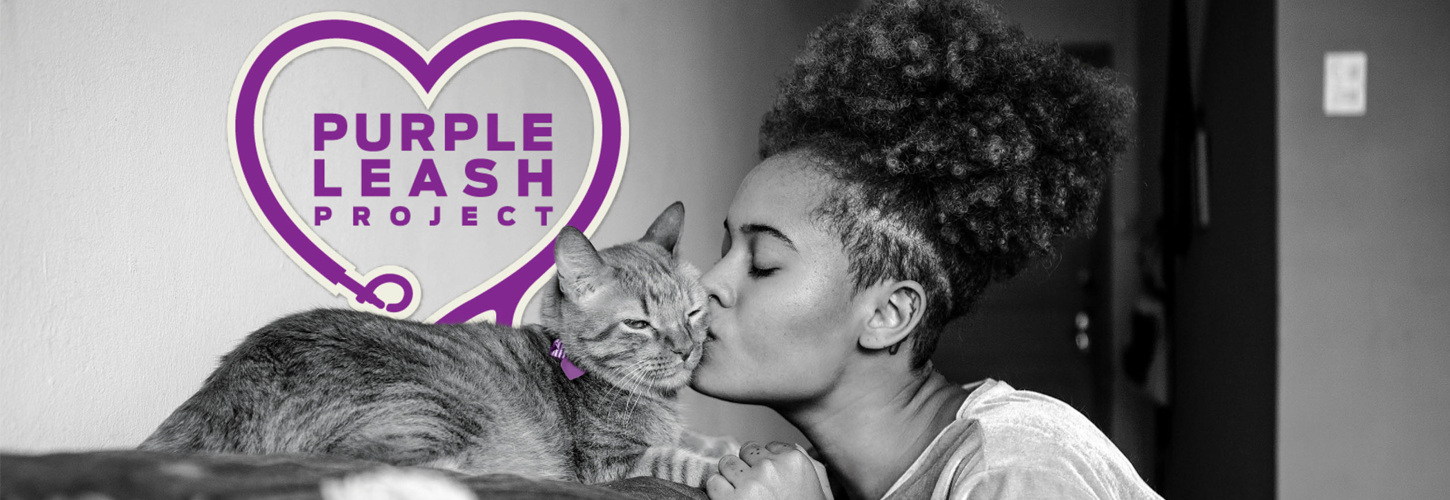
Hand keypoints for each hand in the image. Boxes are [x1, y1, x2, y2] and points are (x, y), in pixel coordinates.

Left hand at [706, 441, 831, 499]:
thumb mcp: (822, 492)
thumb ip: (812, 466)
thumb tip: (792, 449)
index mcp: (793, 462)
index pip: (768, 446)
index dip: (765, 463)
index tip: (768, 479)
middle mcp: (770, 467)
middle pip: (745, 451)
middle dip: (747, 467)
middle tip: (753, 488)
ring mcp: (749, 483)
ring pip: (726, 463)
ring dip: (730, 478)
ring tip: (741, 496)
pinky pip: (713, 482)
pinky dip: (718, 492)